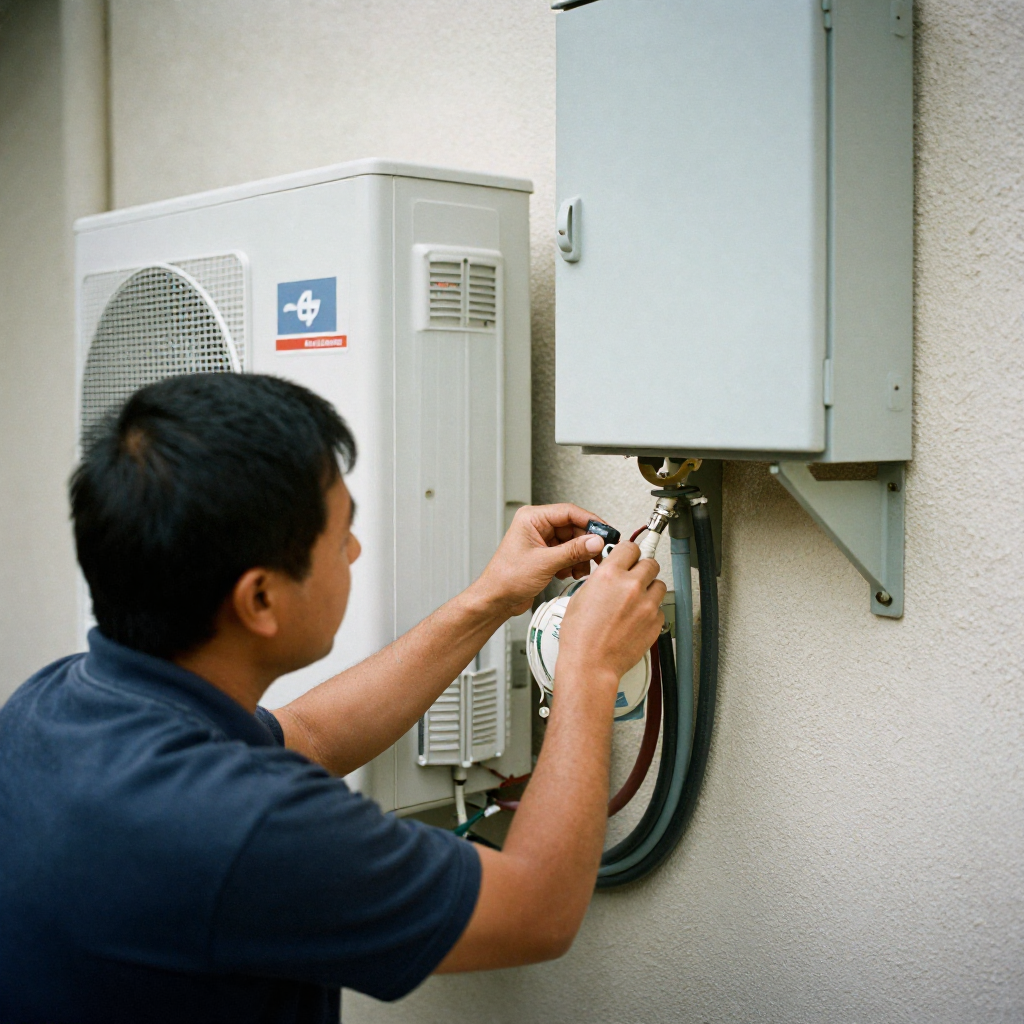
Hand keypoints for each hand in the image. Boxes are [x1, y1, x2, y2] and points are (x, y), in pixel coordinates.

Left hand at [472, 504, 607, 616]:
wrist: (496, 600)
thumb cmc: (506, 579)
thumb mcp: (544, 563)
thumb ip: (573, 551)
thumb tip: (595, 541)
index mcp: (532, 518)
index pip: (569, 511)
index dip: (590, 521)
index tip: (606, 531)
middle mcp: (537, 526)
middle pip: (573, 527)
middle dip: (586, 543)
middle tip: (599, 554)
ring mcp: (542, 541)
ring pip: (573, 542)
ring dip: (580, 556)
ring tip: (580, 569)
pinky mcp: (546, 555)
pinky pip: (568, 554)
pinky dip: (573, 564)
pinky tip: (569, 573)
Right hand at [556, 541, 665, 687]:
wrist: (591, 664)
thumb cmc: (580, 637)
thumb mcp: (580, 596)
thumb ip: (601, 579)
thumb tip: (610, 574)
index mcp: (610, 575)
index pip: (630, 547)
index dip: (628, 553)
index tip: (629, 558)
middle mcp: (631, 586)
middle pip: (650, 562)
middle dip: (642, 569)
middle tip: (634, 578)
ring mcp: (646, 604)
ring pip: (660, 584)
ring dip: (650, 589)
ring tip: (637, 600)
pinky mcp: (656, 622)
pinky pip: (660, 608)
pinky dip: (651, 611)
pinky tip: (637, 619)